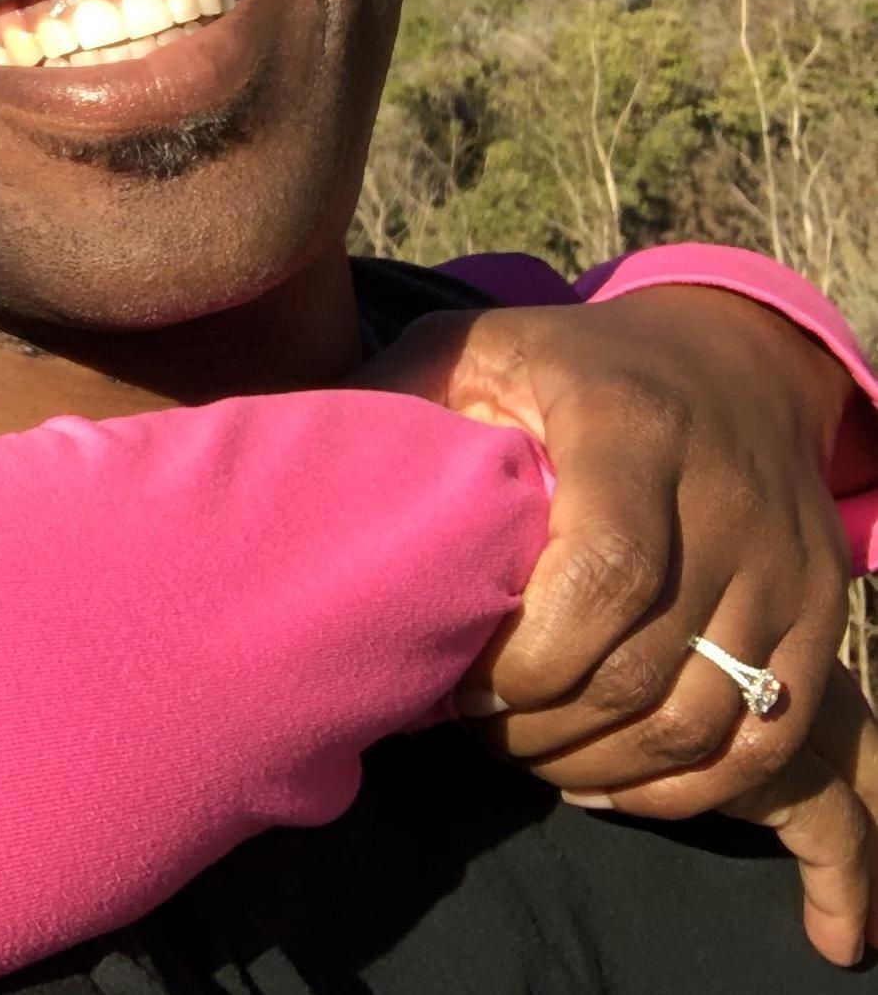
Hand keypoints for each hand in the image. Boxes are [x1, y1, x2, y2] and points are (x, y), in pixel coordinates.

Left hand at [362, 284, 873, 951]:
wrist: (725, 359)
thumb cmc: (564, 362)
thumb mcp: (472, 348)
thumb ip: (401, 399)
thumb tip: (309, 473)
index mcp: (629, 426)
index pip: (603, 574)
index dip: (527, 656)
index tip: (460, 683)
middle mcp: (726, 498)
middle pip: (647, 667)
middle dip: (547, 726)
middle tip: (476, 729)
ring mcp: (786, 562)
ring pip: (707, 720)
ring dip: (607, 765)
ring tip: (529, 750)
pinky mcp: (823, 612)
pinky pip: (767, 738)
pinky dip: (689, 784)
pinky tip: (611, 777)